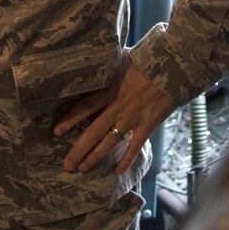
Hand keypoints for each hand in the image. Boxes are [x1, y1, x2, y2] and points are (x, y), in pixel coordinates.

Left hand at [55, 53, 173, 175]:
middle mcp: (117, 107)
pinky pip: (134, 146)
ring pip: (110, 142)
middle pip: (93, 132)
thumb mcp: (121, 57)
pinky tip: (117, 172)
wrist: (172, 66)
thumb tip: (93, 58)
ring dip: (95, 157)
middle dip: (78, 150)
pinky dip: (127, 160)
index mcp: (109, 90)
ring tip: (83, 169)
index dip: (69, 120)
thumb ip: (107, 64)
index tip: (56, 132)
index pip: (84, 108)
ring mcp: (132, 119)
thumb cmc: (146, 59)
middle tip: (67, 165)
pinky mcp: (147, 125)